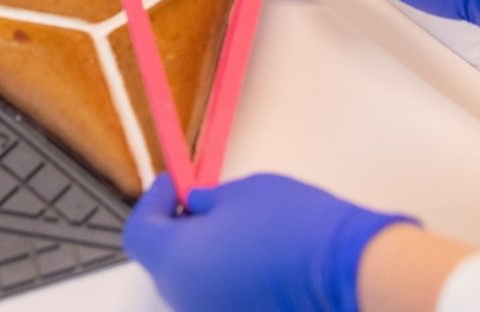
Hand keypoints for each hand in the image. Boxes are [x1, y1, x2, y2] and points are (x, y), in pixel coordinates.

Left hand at [122, 173, 415, 311]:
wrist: (340, 266)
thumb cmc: (292, 226)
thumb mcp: (240, 192)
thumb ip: (207, 201)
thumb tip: (198, 207)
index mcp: (174, 260)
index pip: (139, 232)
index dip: (153, 203)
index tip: (173, 183)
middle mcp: (183, 297)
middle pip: (163, 261)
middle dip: (178, 228)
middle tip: (203, 201)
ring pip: (191, 281)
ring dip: (202, 254)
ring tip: (236, 227)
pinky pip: (217, 295)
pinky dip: (225, 276)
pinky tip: (253, 255)